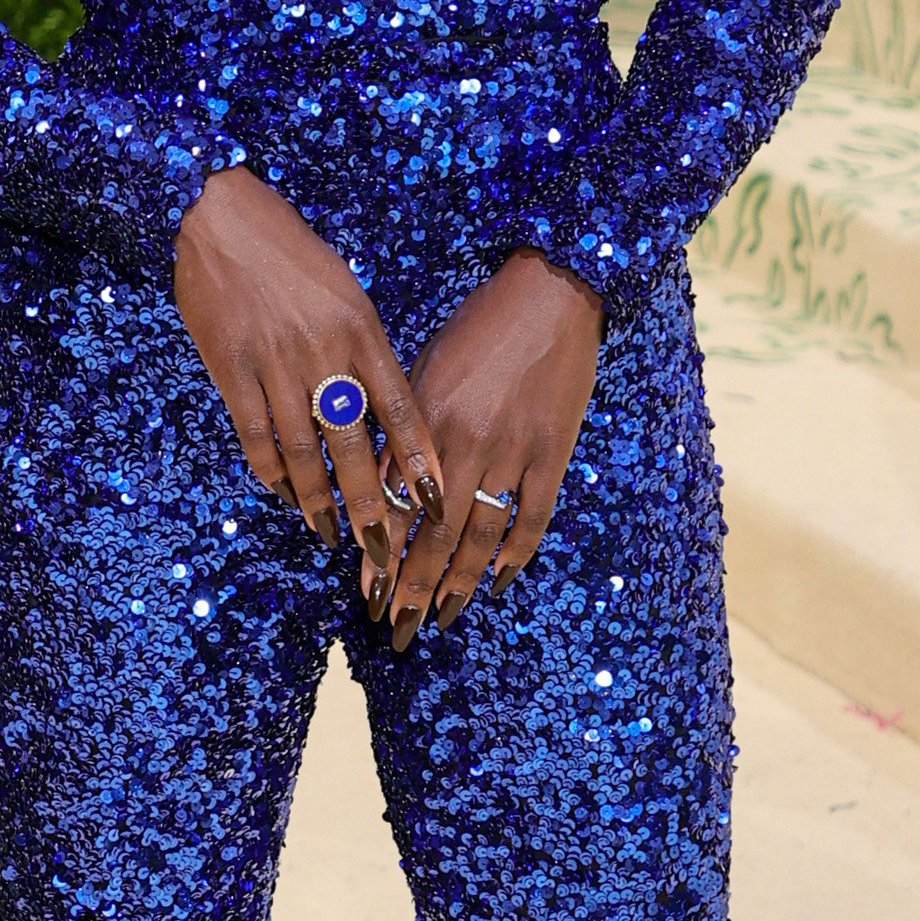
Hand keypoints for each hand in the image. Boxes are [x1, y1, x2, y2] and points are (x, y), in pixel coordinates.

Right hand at [172, 165, 440, 573]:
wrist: (223, 217)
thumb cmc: (293, 255)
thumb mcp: (346, 294)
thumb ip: (363, 350)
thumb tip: (380, 411)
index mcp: (360, 329)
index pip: (399, 406)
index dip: (417, 459)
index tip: (436, 502)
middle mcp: (323, 350)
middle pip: (352, 443)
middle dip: (370, 502)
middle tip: (382, 548)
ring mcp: (275, 362)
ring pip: (302, 450)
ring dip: (319, 500)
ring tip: (331, 534)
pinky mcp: (231, 369)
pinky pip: (256, 434)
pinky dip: (271, 471)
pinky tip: (284, 494)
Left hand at [379, 251, 601, 651]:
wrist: (550, 293)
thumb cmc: (478, 327)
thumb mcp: (425, 371)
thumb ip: (402, 430)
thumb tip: (379, 487)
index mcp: (427, 420)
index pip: (397, 504)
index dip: (382, 554)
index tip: (366, 594)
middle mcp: (465, 442)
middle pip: (434, 533)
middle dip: (412, 586)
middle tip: (395, 627)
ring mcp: (513, 450)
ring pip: (480, 534)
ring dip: (458, 583)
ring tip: (441, 618)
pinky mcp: (553, 452)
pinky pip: (533, 518)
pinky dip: (516, 555)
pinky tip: (498, 584)